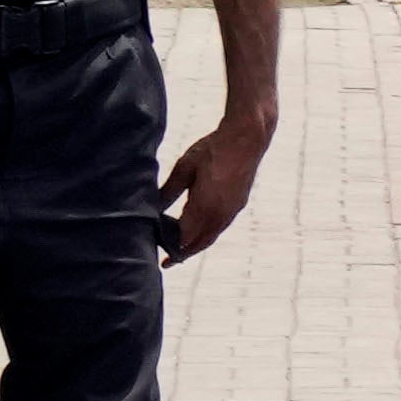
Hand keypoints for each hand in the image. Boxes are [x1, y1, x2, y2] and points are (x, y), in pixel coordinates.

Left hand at [164, 105, 271, 265]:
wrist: (247, 139)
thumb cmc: (213, 149)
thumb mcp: (184, 168)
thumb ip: (169, 191)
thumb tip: (153, 208)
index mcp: (205, 205)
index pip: (184, 235)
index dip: (171, 245)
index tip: (159, 253)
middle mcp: (221, 213)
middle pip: (200, 242)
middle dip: (184, 253)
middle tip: (169, 262)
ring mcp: (232, 210)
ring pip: (212, 236)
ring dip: (196, 244)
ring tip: (181, 249)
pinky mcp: (238, 204)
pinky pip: (220, 226)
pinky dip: (207, 233)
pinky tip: (197, 230)